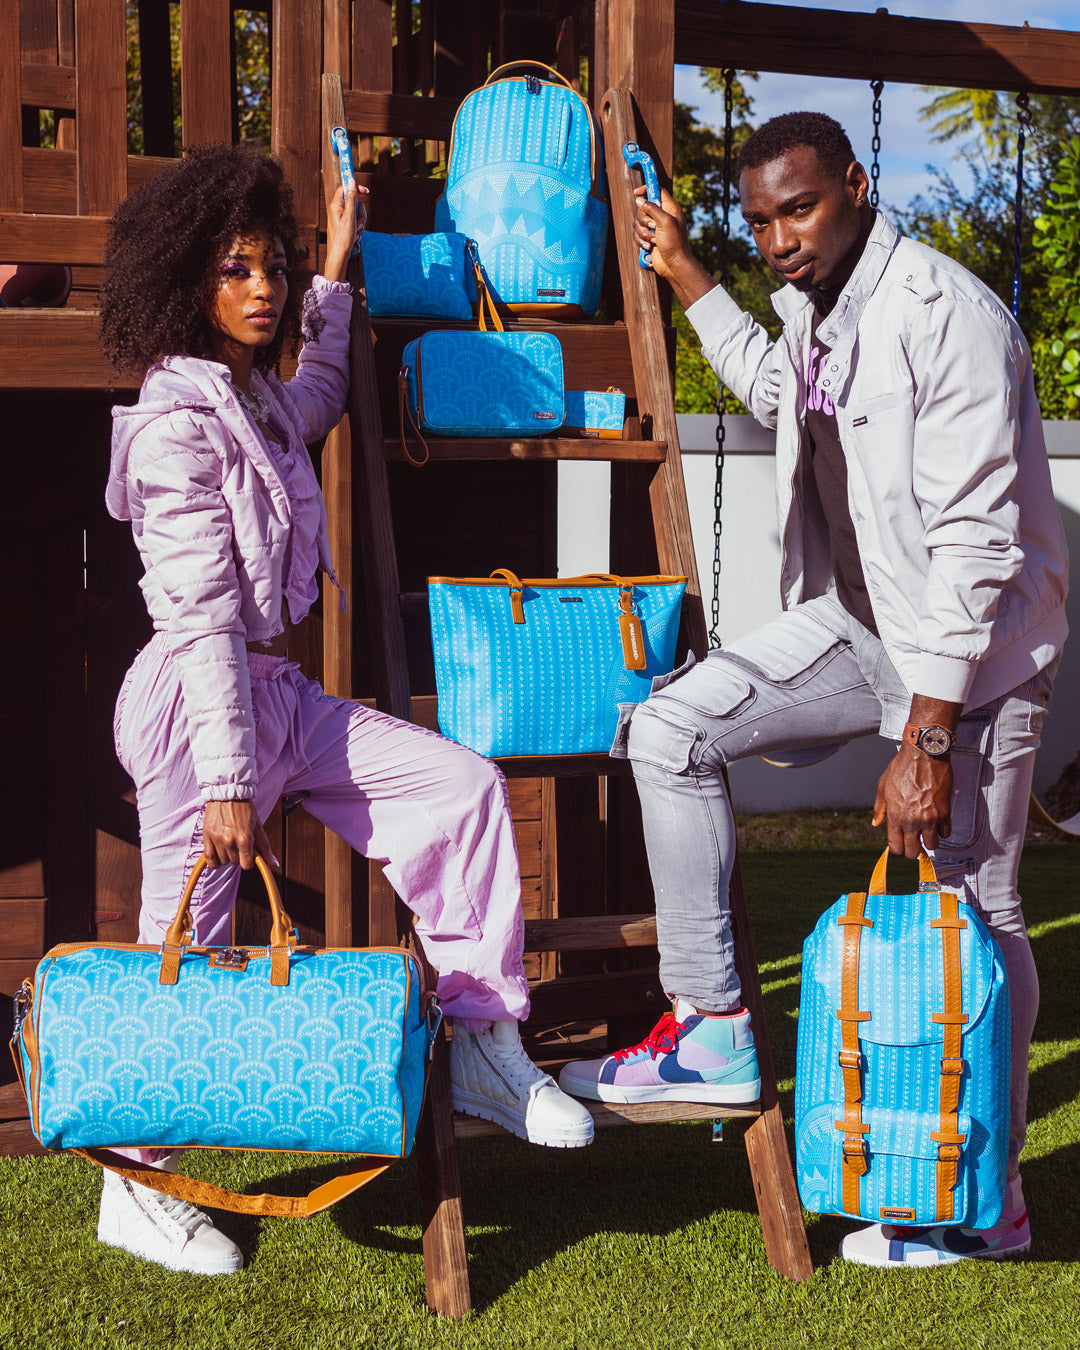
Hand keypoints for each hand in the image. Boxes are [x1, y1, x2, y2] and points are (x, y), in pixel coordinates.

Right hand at [202, 799, 275, 869]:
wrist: (228, 794)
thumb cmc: (244, 808)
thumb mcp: (258, 826)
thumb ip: (265, 846)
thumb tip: (274, 863)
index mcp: (245, 838)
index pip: (246, 864)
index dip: (249, 860)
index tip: (248, 854)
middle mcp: (230, 841)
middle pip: (234, 862)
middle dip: (238, 856)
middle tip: (238, 844)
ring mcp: (217, 839)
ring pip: (222, 861)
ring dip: (226, 857)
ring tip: (228, 845)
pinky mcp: (207, 836)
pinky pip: (209, 858)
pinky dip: (214, 861)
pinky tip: (218, 857)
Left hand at [322, 182, 368, 282]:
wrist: (339, 254)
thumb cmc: (342, 238)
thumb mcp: (350, 216)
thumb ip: (351, 198)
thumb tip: (351, 181)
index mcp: (335, 205)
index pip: (345, 188)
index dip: (355, 187)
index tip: (366, 191)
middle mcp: (337, 209)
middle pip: (354, 202)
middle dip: (360, 212)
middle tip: (358, 221)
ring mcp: (340, 217)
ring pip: (356, 212)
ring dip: (360, 221)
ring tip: (356, 231)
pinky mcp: (344, 224)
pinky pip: (355, 220)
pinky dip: (357, 227)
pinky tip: (354, 234)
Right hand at [633, 185, 714, 306]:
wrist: (674, 264)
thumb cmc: (674, 243)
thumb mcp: (665, 221)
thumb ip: (652, 208)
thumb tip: (639, 199)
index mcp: (670, 208)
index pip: (656, 190)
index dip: (646, 190)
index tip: (636, 193)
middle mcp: (662, 215)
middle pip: (643, 207)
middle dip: (644, 219)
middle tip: (653, 227)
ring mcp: (655, 227)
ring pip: (638, 222)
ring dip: (643, 232)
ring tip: (653, 240)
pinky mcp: (649, 237)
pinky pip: (637, 233)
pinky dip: (641, 240)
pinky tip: (649, 246)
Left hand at [872, 745, 952, 857]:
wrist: (924, 755)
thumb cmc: (903, 767)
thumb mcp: (883, 786)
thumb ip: (880, 808)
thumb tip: (876, 823)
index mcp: (895, 816)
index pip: (896, 847)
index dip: (897, 849)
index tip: (899, 846)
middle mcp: (912, 821)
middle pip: (913, 852)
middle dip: (912, 850)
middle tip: (913, 842)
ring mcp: (930, 818)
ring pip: (932, 845)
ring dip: (928, 841)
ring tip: (925, 832)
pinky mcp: (945, 813)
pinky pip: (946, 833)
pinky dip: (942, 831)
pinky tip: (937, 823)